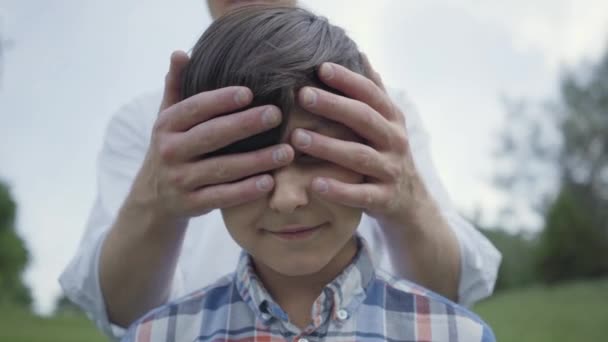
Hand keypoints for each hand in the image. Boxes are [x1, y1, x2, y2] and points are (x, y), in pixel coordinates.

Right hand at [128, 51, 294, 222]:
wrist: (153, 197)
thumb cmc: (174, 147)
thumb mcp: (168, 118)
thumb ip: (176, 86)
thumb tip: (180, 53)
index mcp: (166, 125)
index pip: (194, 108)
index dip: (221, 100)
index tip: (250, 92)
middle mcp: (170, 151)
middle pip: (211, 136)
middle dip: (245, 125)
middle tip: (276, 115)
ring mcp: (180, 180)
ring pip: (222, 169)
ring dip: (256, 160)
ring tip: (286, 152)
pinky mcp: (192, 204)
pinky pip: (222, 197)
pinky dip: (246, 190)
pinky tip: (269, 182)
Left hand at [292, 57, 428, 224]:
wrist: (411, 202)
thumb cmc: (387, 155)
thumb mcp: (387, 123)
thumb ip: (374, 93)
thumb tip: (360, 54)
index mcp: (392, 120)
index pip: (371, 94)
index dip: (348, 80)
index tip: (321, 67)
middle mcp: (394, 142)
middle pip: (364, 119)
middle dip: (334, 106)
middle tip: (302, 95)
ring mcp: (391, 171)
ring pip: (359, 156)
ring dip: (327, 146)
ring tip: (297, 137)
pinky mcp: (384, 199)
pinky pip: (360, 195)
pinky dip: (338, 190)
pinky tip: (314, 183)